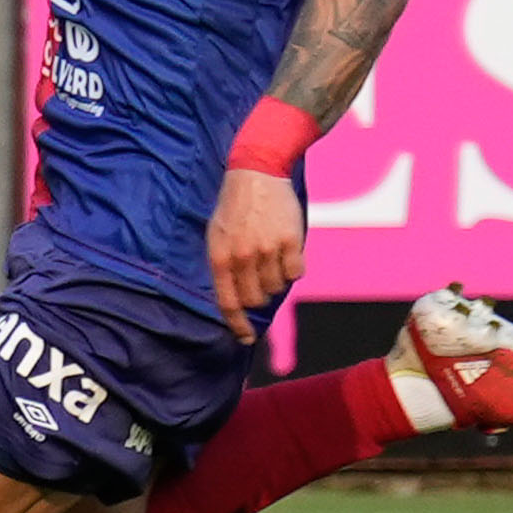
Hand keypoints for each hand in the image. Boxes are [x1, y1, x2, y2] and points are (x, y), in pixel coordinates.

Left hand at [206, 167, 304, 340]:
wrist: (255, 174)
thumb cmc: (234, 208)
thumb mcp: (217, 236)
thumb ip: (225, 267)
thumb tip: (235, 301)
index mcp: (220, 257)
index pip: (228, 302)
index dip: (237, 325)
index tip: (246, 339)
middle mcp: (242, 257)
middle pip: (255, 299)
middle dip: (259, 295)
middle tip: (261, 275)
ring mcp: (266, 249)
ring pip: (277, 287)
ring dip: (276, 278)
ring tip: (271, 255)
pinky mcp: (289, 241)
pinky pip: (296, 272)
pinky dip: (293, 267)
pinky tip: (287, 250)